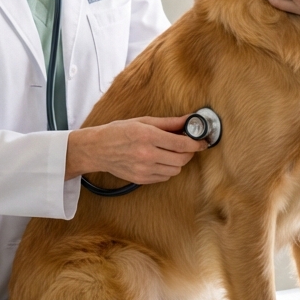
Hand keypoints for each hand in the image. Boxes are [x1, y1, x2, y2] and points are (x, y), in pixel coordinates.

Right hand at [66, 115, 206, 183]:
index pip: (181, 144)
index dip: (196, 143)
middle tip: (187, 145)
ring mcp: (144, 169)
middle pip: (181, 159)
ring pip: (175, 170)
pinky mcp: (141, 179)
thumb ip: (168, 123)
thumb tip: (188, 120)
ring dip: (178, 161)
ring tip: (171, 152)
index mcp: (147, 136)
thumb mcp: (142, 121)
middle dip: (188, 152)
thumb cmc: (118, 132)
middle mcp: (146, 154)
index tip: (202, 141)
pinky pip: (164, 177)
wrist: (97, 150)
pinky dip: (167, 169)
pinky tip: (160, 160)